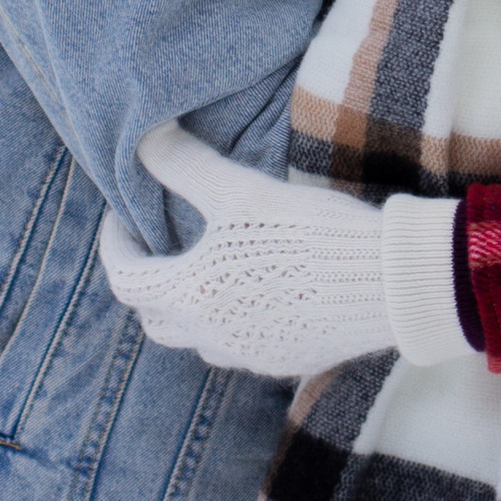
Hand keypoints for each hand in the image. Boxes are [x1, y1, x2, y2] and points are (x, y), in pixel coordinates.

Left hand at [97, 122, 470, 375]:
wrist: (387, 282)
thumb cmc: (308, 234)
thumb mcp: (242, 191)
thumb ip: (185, 166)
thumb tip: (144, 140)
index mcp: (191, 295)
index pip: (125, 279)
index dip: (114, 246)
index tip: (121, 218)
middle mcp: (211, 336)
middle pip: (154, 318)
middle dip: (146, 282)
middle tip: (157, 246)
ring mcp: (249, 355)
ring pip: (195, 340)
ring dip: (186, 308)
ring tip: (203, 269)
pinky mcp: (285, 361)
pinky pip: (239, 347)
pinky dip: (229, 321)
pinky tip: (254, 292)